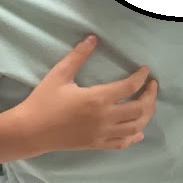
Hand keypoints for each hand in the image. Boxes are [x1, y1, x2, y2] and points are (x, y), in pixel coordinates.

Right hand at [18, 35, 157, 152]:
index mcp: (97, 99)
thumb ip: (78, 55)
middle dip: (150, 96)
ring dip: (147, 115)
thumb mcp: (59, 74)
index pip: (129, 87)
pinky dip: (134, 137)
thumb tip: (93, 37)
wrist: (30, 131)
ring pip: (135, 127)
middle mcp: (104, 118)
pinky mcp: (97, 144)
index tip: (145, 70)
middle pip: (139, 109)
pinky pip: (122, 143)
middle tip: (152, 86)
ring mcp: (102, 134)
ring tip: (148, 104)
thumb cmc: (43, 101)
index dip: (141, 77)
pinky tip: (139, 130)